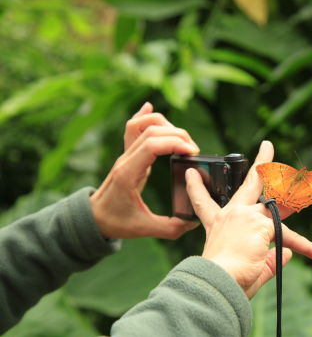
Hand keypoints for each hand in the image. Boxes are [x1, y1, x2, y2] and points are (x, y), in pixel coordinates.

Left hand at [90, 102, 199, 238]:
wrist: (93, 218)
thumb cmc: (116, 222)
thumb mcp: (145, 229)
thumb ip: (171, 228)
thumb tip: (194, 222)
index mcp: (128, 174)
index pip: (152, 145)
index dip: (175, 143)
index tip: (193, 153)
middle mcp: (126, 159)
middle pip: (151, 131)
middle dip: (177, 135)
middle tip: (193, 150)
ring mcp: (125, 155)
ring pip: (142, 124)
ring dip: (165, 125)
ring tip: (182, 140)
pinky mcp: (128, 154)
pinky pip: (133, 127)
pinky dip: (143, 115)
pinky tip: (150, 107)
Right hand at [185, 140, 311, 297]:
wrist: (215, 283)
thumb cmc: (223, 280)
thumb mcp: (243, 267)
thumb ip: (267, 260)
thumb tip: (289, 253)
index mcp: (218, 227)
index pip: (204, 203)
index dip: (196, 188)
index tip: (192, 174)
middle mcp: (232, 216)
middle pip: (251, 184)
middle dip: (263, 163)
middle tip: (268, 147)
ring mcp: (247, 217)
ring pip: (281, 202)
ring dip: (302, 193)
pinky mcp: (262, 224)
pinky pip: (293, 237)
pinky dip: (309, 249)